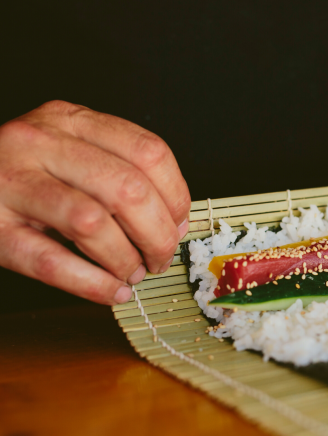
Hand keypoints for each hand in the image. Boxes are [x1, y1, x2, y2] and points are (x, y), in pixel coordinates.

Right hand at [0, 100, 190, 304]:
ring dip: (125, 259)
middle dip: (158, 235)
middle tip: (160, 258)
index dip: (176, 196)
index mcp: (69, 119)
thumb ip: (118, 170)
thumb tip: (174, 220)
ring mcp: (10, 182)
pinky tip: (111, 292)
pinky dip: (92, 284)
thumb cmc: (22, 172)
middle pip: (128, 189)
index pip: (148, 152)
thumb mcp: (68, 151)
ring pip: (91, 222)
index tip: (179, 225)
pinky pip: (51, 261)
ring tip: (133, 274)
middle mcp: (38, 142)